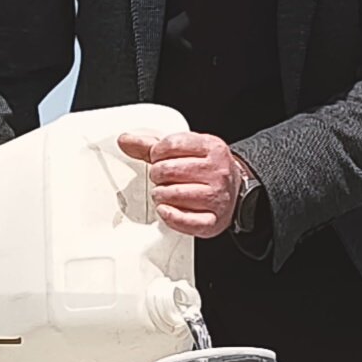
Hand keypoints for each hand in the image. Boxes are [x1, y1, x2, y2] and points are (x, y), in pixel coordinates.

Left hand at [121, 129, 250, 238]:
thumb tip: (125, 140)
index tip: (156, 158)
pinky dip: (169, 216)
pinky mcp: (213, 220)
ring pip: (174, 194)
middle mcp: (217, 171)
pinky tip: (166, 209)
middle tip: (160, 178)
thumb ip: (153, 146)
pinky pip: (185, 220)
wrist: (235, 191)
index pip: (172, 145)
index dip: (156, 153)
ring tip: (163, 193)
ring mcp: (217, 197)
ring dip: (160, 195)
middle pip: (170, 170)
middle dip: (157, 175)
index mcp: (212, 147)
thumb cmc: (206, 169)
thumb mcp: (186, 150)